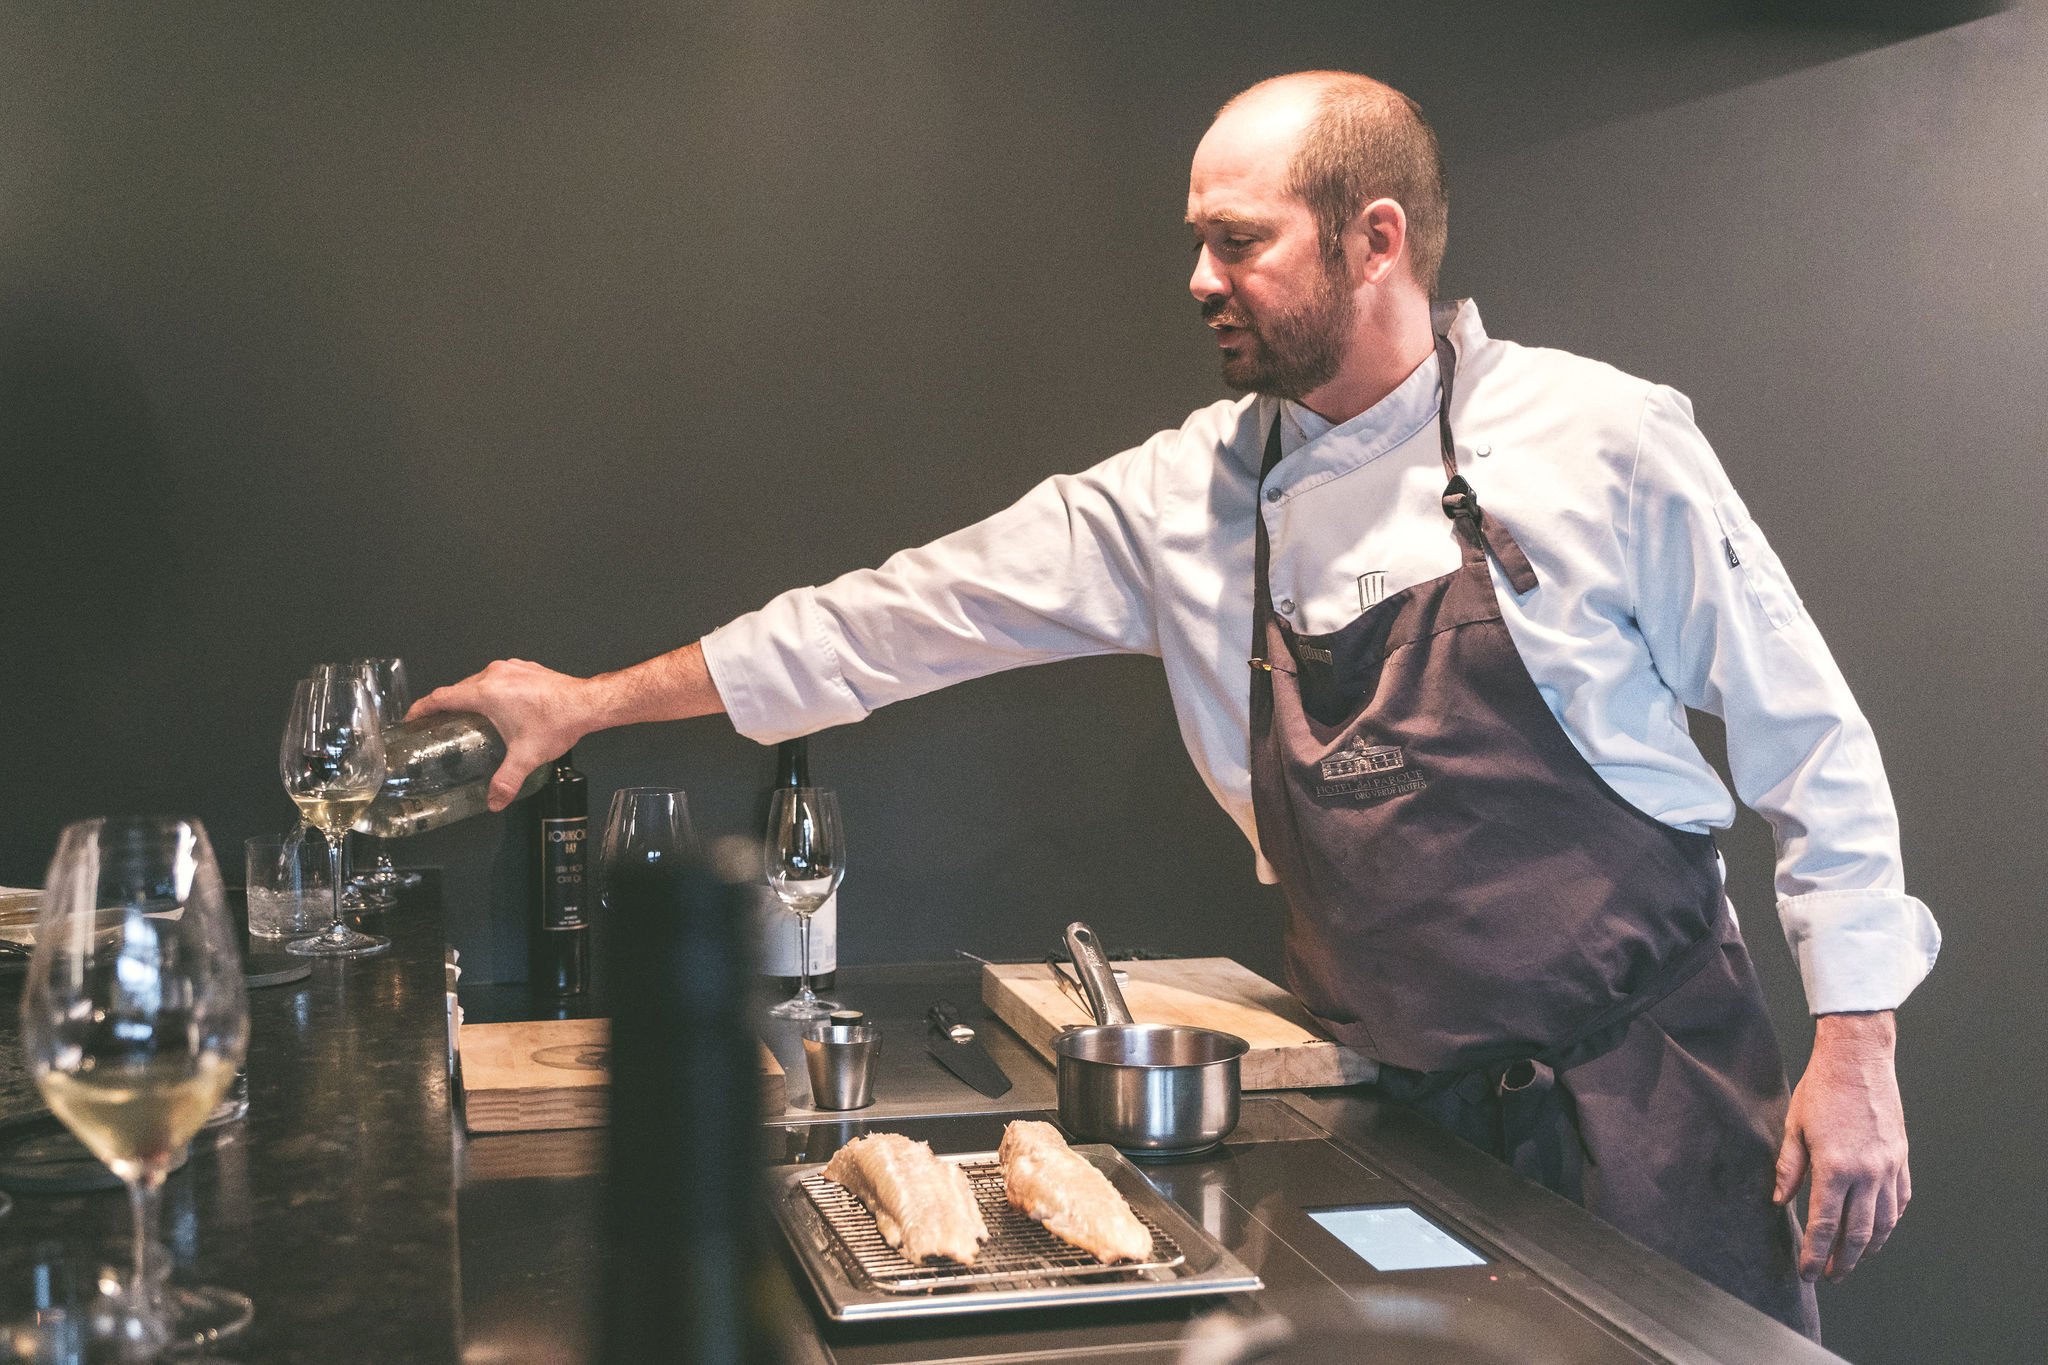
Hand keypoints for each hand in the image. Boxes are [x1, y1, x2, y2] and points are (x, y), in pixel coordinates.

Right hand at [408, 658, 594, 809]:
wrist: (587, 703)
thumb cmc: (558, 721)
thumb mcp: (526, 756)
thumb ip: (506, 781)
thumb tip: (494, 801)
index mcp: (485, 693)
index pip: (441, 697)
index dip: (422, 708)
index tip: (412, 717)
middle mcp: (495, 675)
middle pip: (458, 689)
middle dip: (447, 706)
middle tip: (440, 723)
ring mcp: (511, 668)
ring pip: (479, 680)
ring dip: (471, 697)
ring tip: (467, 717)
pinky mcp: (526, 668)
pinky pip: (499, 677)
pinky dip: (491, 690)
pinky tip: (499, 707)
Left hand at [1773, 1010, 1909, 1282]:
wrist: (1858, 1060)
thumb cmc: (1822, 1090)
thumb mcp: (1794, 1127)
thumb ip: (1789, 1168)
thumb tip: (1779, 1201)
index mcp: (1835, 1167)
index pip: (1824, 1225)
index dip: (1815, 1253)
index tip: (1807, 1272)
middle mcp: (1867, 1174)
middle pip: (1857, 1233)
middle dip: (1843, 1260)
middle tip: (1830, 1276)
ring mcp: (1889, 1168)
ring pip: (1884, 1223)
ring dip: (1868, 1247)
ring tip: (1853, 1259)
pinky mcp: (1901, 1159)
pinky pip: (1900, 1201)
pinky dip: (1890, 1221)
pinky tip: (1878, 1229)